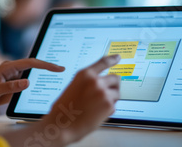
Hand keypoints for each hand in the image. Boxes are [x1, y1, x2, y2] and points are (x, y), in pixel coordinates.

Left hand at [0, 58, 64, 115]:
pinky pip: (27, 81)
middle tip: (62, 70)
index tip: (57, 68)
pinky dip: (36, 83)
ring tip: (58, 77)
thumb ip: (11, 87)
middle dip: (48, 67)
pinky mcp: (14, 82)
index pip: (30, 63)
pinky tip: (44, 87)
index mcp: (8, 67)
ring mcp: (13, 75)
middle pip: (34, 65)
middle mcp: (12, 69)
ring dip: (43, 74)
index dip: (45, 64)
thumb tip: (27, 82)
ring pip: (32, 73)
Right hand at [2, 55, 120, 146]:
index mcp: (85, 74)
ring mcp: (103, 93)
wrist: (63, 124)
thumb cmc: (65, 107)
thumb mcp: (73, 87)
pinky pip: (114, 105)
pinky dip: (108, 110)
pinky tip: (96, 113)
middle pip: (115, 79)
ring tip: (98, 106)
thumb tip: (100, 84)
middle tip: (107, 94)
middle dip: (113, 86)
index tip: (118, 57)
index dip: (112, 59)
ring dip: (111, 99)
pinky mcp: (109, 105)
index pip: (103, 62)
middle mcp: (96, 81)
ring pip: (117, 93)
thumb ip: (87, 83)